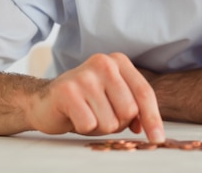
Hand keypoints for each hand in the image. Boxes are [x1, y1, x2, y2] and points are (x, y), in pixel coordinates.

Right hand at [26, 52, 164, 142]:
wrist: (44, 100)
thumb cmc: (85, 102)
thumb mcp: (114, 99)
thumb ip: (134, 108)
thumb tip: (149, 130)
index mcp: (119, 61)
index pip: (144, 93)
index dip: (153, 118)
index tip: (157, 139)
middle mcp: (104, 63)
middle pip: (129, 110)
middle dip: (118, 122)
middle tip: (100, 115)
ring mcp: (85, 75)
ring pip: (110, 121)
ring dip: (99, 127)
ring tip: (86, 114)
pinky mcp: (67, 90)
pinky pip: (89, 124)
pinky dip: (83, 127)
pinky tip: (74, 116)